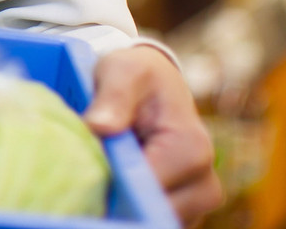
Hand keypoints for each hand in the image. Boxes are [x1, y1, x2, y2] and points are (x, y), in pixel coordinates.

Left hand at [86, 45, 222, 226]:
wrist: (154, 86)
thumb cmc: (137, 76)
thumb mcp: (122, 71)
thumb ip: (113, 96)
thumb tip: (101, 127)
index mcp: (192, 150)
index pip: (147, 189)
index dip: (110, 186)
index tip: (81, 175)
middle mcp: (204, 185)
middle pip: (150, 214)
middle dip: (114, 203)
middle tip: (82, 184)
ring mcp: (195, 205)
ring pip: (149, 222)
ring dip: (119, 210)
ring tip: (94, 185)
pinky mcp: (181, 213)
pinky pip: (148, 222)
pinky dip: (126, 214)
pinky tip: (106, 194)